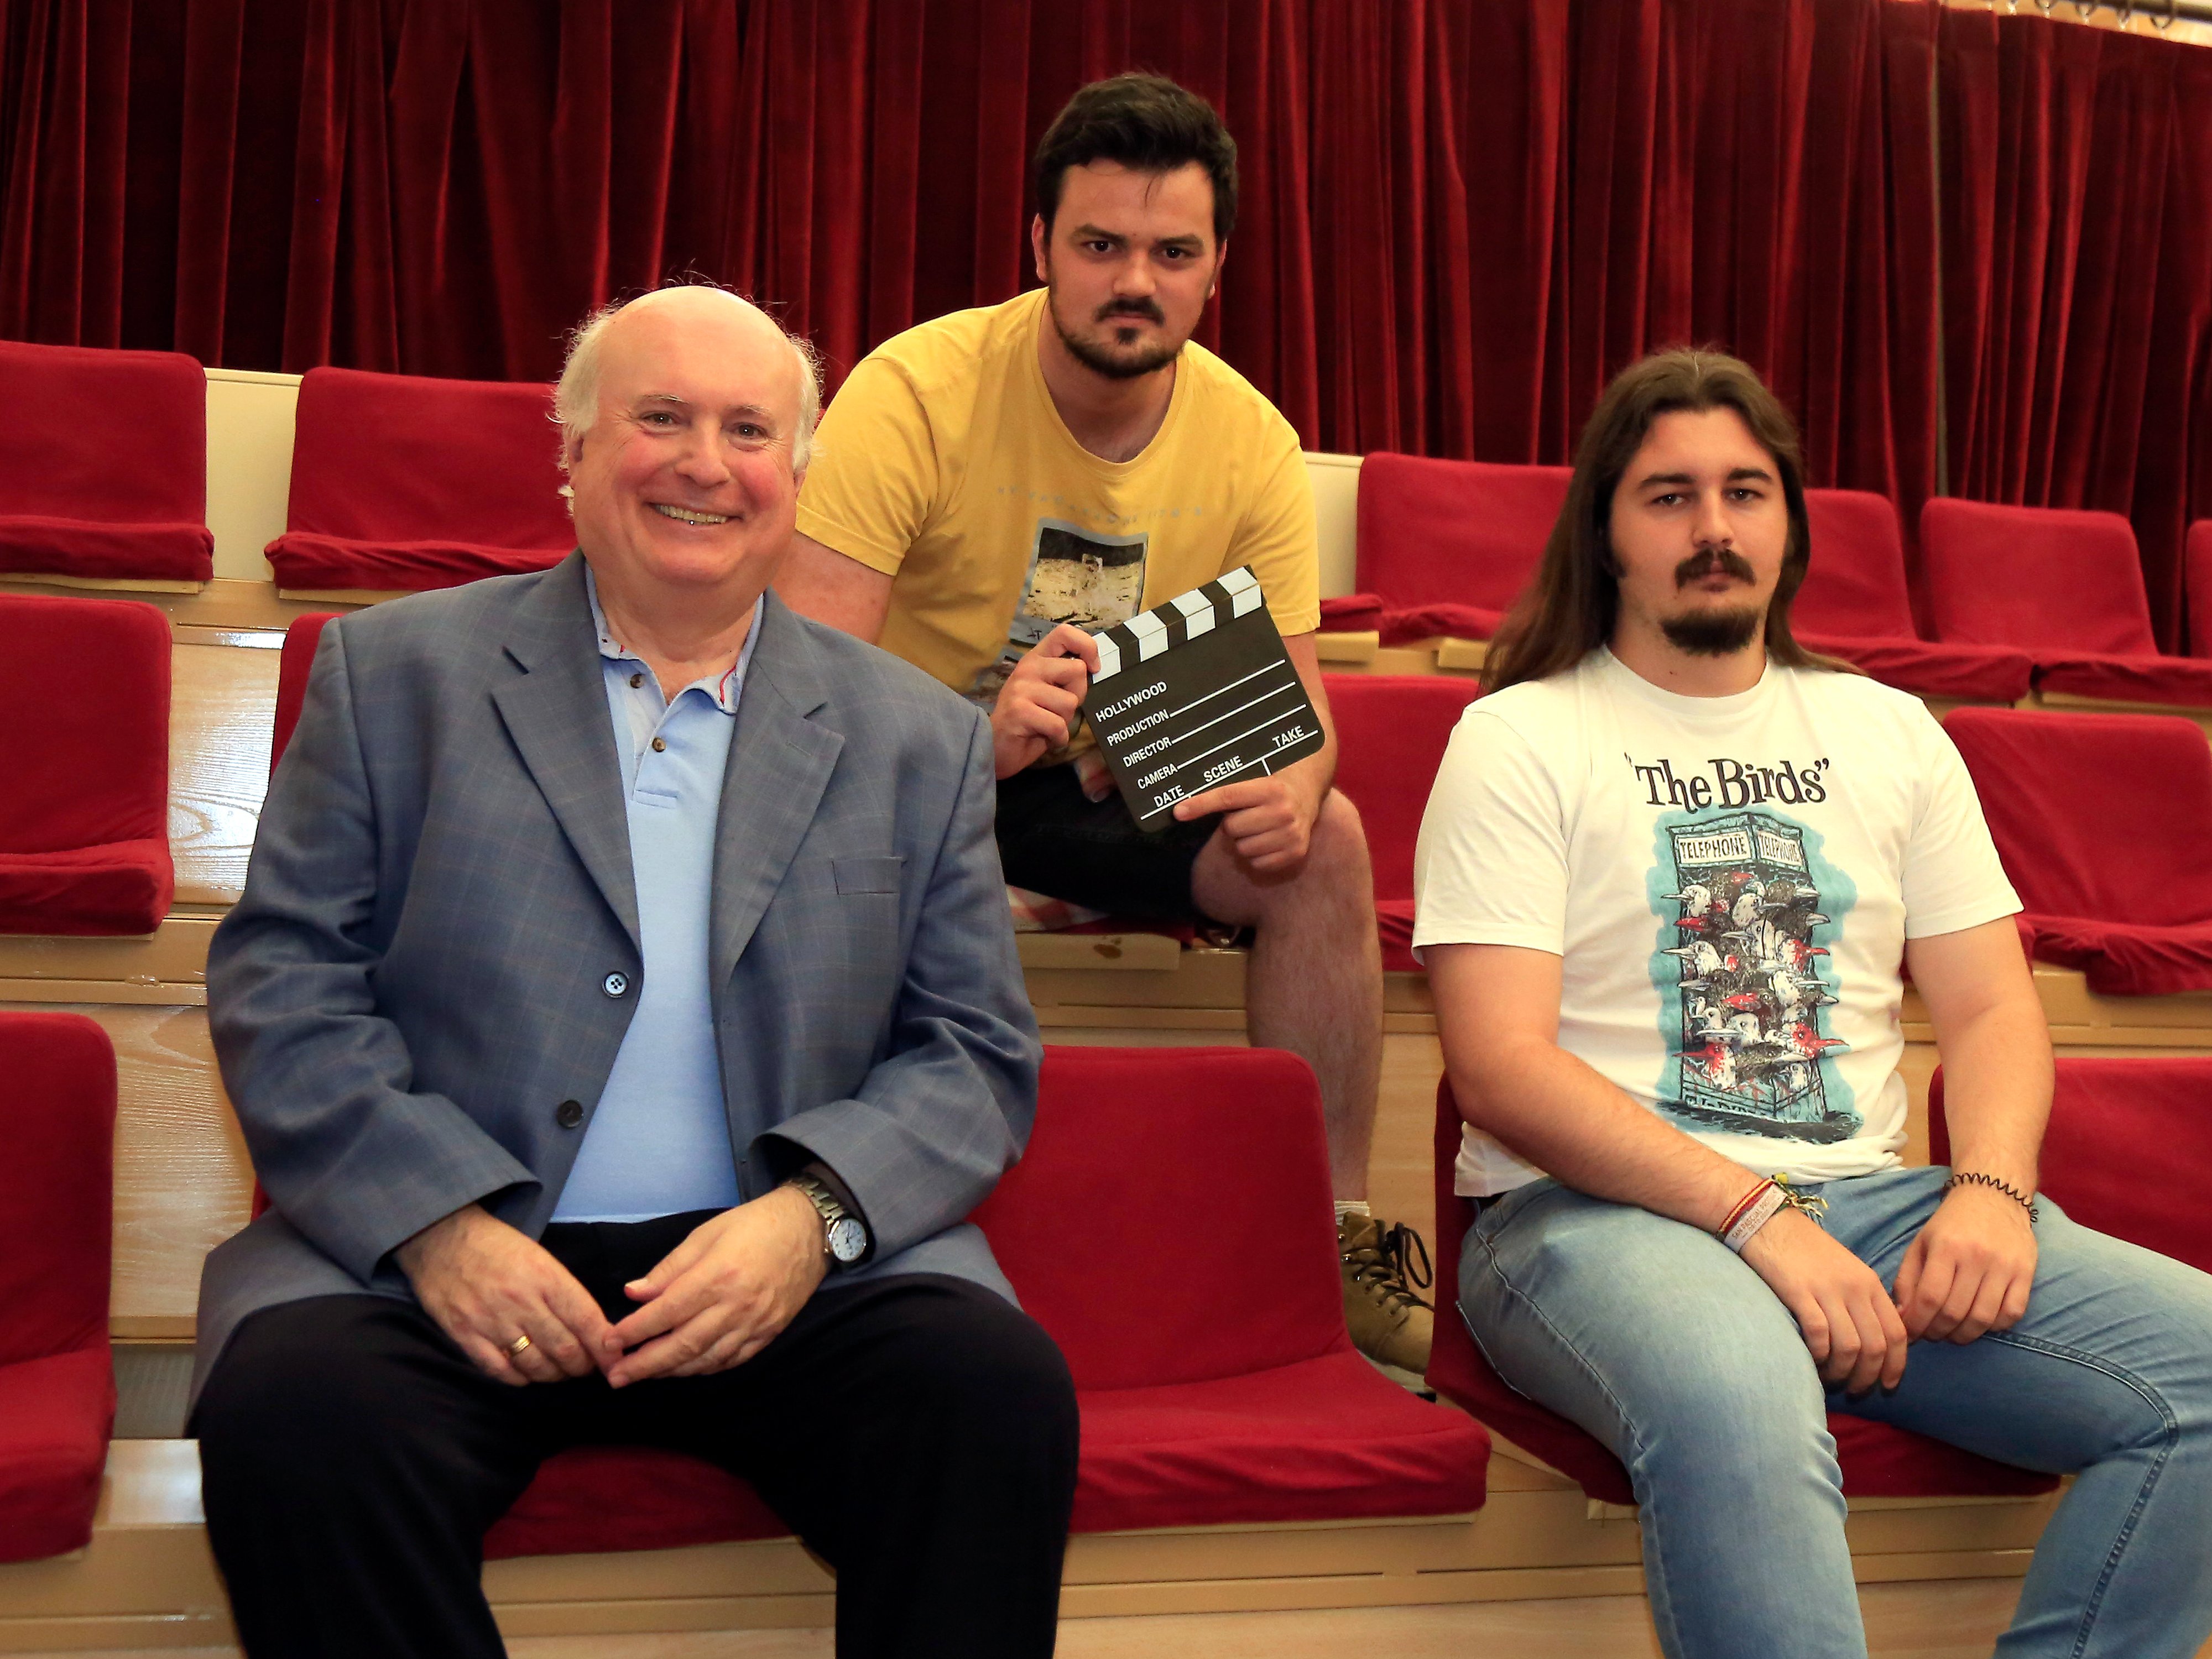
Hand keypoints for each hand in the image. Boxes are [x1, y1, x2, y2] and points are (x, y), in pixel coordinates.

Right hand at [395, 1203, 619, 1386]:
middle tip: (586, 1367)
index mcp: (545, 1276)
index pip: (585, 1320)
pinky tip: (527, 1374)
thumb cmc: (497, 1246)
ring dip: (554, 1374)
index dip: (605, 1347)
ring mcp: (491, 1321)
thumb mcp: (540, 1257)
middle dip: (582, 1365)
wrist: (441, 1236)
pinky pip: (500, 1371)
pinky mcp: (464, 1335)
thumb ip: (564, 1292)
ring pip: (536, 1364)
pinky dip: (520, 1379)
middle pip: (564, 1348)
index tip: (614, 1362)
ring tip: (559, 1371)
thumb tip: (592, 1328)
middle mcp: (521, 1301)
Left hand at [606, 1186, 827, 1386]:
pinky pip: (731, 1360)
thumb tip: (634, 1293)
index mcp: (717, 1276)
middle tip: (617, 1376)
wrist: (809, 1229)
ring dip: (671, 1371)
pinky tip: (685, 1368)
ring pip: (705, 1359)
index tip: (609, 1343)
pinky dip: (704, 1368)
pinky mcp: (769, 1333)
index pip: (666, 1312)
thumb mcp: (706, 1234)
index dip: (634, 1331)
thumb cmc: (753, 1224)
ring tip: (644, 1374)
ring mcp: (755, 1323)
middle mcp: (736, 1305)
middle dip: (645, 1365)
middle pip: (682, 1345)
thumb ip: (669, 1268)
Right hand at [990, 623, 1099, 778]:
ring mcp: (1021, 688)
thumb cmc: (1028, 720)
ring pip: (1070, 702)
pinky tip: (1046, 738)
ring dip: (1065, 721)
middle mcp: (1028, 668)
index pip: (1064, 633)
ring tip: (1047, 725)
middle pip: (1077, 670)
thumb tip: (1093, 668)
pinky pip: (1058, 725)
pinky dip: (1058, 738)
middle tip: (1058, 709)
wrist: (995, 747)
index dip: (1087, 646)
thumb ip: (1065, 677)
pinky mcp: (1020, 711)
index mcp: (1036, 659)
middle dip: (1078, 695)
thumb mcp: (1047, 691)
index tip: (1093, 667)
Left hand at [1171, 772, 1316, 875]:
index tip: (1178, 812)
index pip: (1227, 796)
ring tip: (1258, 827)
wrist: (1306, 796)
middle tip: (1246, 815)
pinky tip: (1267, 840)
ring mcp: (1291, 834)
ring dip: (1244, 841)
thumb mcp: (1252, 781)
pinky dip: (1256, 856)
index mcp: (1270, 788)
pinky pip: (1257, 864)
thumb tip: (1181, 810)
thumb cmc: (1270, 788)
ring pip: (1242, 849)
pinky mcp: (1295, 853)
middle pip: (1232, 827)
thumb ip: (1223, 793)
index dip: (1200, 804)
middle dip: (1232, 823)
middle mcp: (1283, 811)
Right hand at [1738, 1206, 1909, 1394]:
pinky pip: (1819, 1335)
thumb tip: (1875, 1339)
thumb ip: (1863, 1300)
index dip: (1896, 1366)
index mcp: (1870, 1282)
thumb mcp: (1845, 1270)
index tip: (1887, 1385)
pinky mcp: (1799, 1292)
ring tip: (1831, 1379)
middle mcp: (1854, 1288)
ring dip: (1842, 1372)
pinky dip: (1819, 1356)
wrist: (1767, 1221)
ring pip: (1850, 1347)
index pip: (1897, 1333)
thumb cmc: (1804, 1250)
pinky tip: (1812, 1360)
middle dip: (1869, 1377)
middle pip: (1876, 1346)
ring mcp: (1827, 1290)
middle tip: (1856, 1390)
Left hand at [1892, 1182, 2037, 1344]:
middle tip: (1931, 1334)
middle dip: (1938, 1332)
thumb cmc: (1950, 1225)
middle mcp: (1976, 1257)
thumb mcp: (1920, 1244)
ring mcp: (2004, 1266)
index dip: (1917, 1323)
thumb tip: (1901, 1318)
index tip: (1910, 1334)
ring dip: (1964, 1334)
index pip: (1929, 1297)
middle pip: (1955, 1312)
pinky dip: (1995, 1326)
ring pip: (1983, 1318)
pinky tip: (1981, 1321)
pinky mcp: (2026, 1273)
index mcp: (1946, 1247)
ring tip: (1953, 1332)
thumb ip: (1907, 1280)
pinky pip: (2012, 1313)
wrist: (1993, 1197)